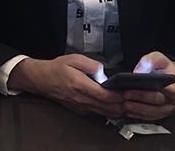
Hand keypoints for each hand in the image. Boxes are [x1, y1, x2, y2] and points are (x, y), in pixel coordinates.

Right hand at [7, 54, 123, 118]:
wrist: (42, 80)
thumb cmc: (57, 68)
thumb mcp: (74, 59)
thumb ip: (92, 65)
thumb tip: (105, 74)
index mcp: (81, 86)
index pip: (106, 96)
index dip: (120, 95)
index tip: (128, 89)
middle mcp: (82, 100)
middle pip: (110, 108)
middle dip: (123, 103)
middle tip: (132, 95)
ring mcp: (82, 107)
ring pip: (106, 114)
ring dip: (118, 109)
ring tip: (126, 100)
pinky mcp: (81, 111)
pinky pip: (100, 114)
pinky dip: (110, 111)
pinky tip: (115, 104)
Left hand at [123, 51, 174, 120]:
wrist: (168, 77)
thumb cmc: (164, 69)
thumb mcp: (159, 59)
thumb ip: (151, 61)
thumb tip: (139, 71)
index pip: (173, 92)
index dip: (162, 90)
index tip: (148, 86)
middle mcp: (173, 102)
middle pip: (158, 102)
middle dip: (141, 97)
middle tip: (126, 93)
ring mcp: (165, 110)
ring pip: (152, 112)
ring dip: (137, 108)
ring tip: (124, 102)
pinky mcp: (157, 115)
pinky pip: (147, 117)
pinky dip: (136, 114)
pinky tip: (127, 110)